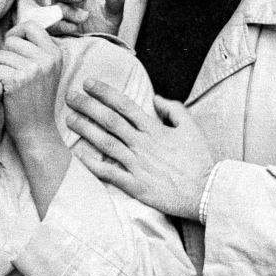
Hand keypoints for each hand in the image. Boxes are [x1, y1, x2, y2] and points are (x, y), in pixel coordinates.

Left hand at [0, 21, 63, 145]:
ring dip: (0, 68)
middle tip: (11, 71)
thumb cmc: (36, 98)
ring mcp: (32, 68)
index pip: (31, 26)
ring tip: (10, 83)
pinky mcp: (17, 80)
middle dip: (5, 53)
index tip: (12, 44)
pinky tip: (6, 90)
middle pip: (12, 40)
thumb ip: (36, 49)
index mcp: (55, 53)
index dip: (17, 32)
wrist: (36, 127)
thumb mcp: (47, 70)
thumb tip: (17, 29)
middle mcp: (46, 58)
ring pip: (1, 54)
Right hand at [50, 0, 123, 35]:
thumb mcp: (112, 18)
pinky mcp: (52, 31)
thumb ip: (115, 4)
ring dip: (70, 12)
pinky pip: (52, 25)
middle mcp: (65, 2)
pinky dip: (62, 26)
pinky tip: (73, 29)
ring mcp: (57, 16)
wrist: (95, 53)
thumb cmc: (101, 31)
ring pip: (56, 9)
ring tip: (84, 18)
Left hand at [66, 80, 215, 219]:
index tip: (89, 83)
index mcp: (155, 129)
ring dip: (85, 129)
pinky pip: (108, 172)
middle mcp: (142, 144)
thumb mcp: (191, 128)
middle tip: (70, 96)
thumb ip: (174, 109)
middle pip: (110, 121)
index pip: (125, 105)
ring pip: (105, 143)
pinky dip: (91, 163)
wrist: (206, 191)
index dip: (105, 93)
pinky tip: (77, 154)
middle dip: (88, 106)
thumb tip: (156, 99)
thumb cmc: (200, 160)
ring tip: (69, 119)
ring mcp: (137, 165)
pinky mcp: (135, 185)